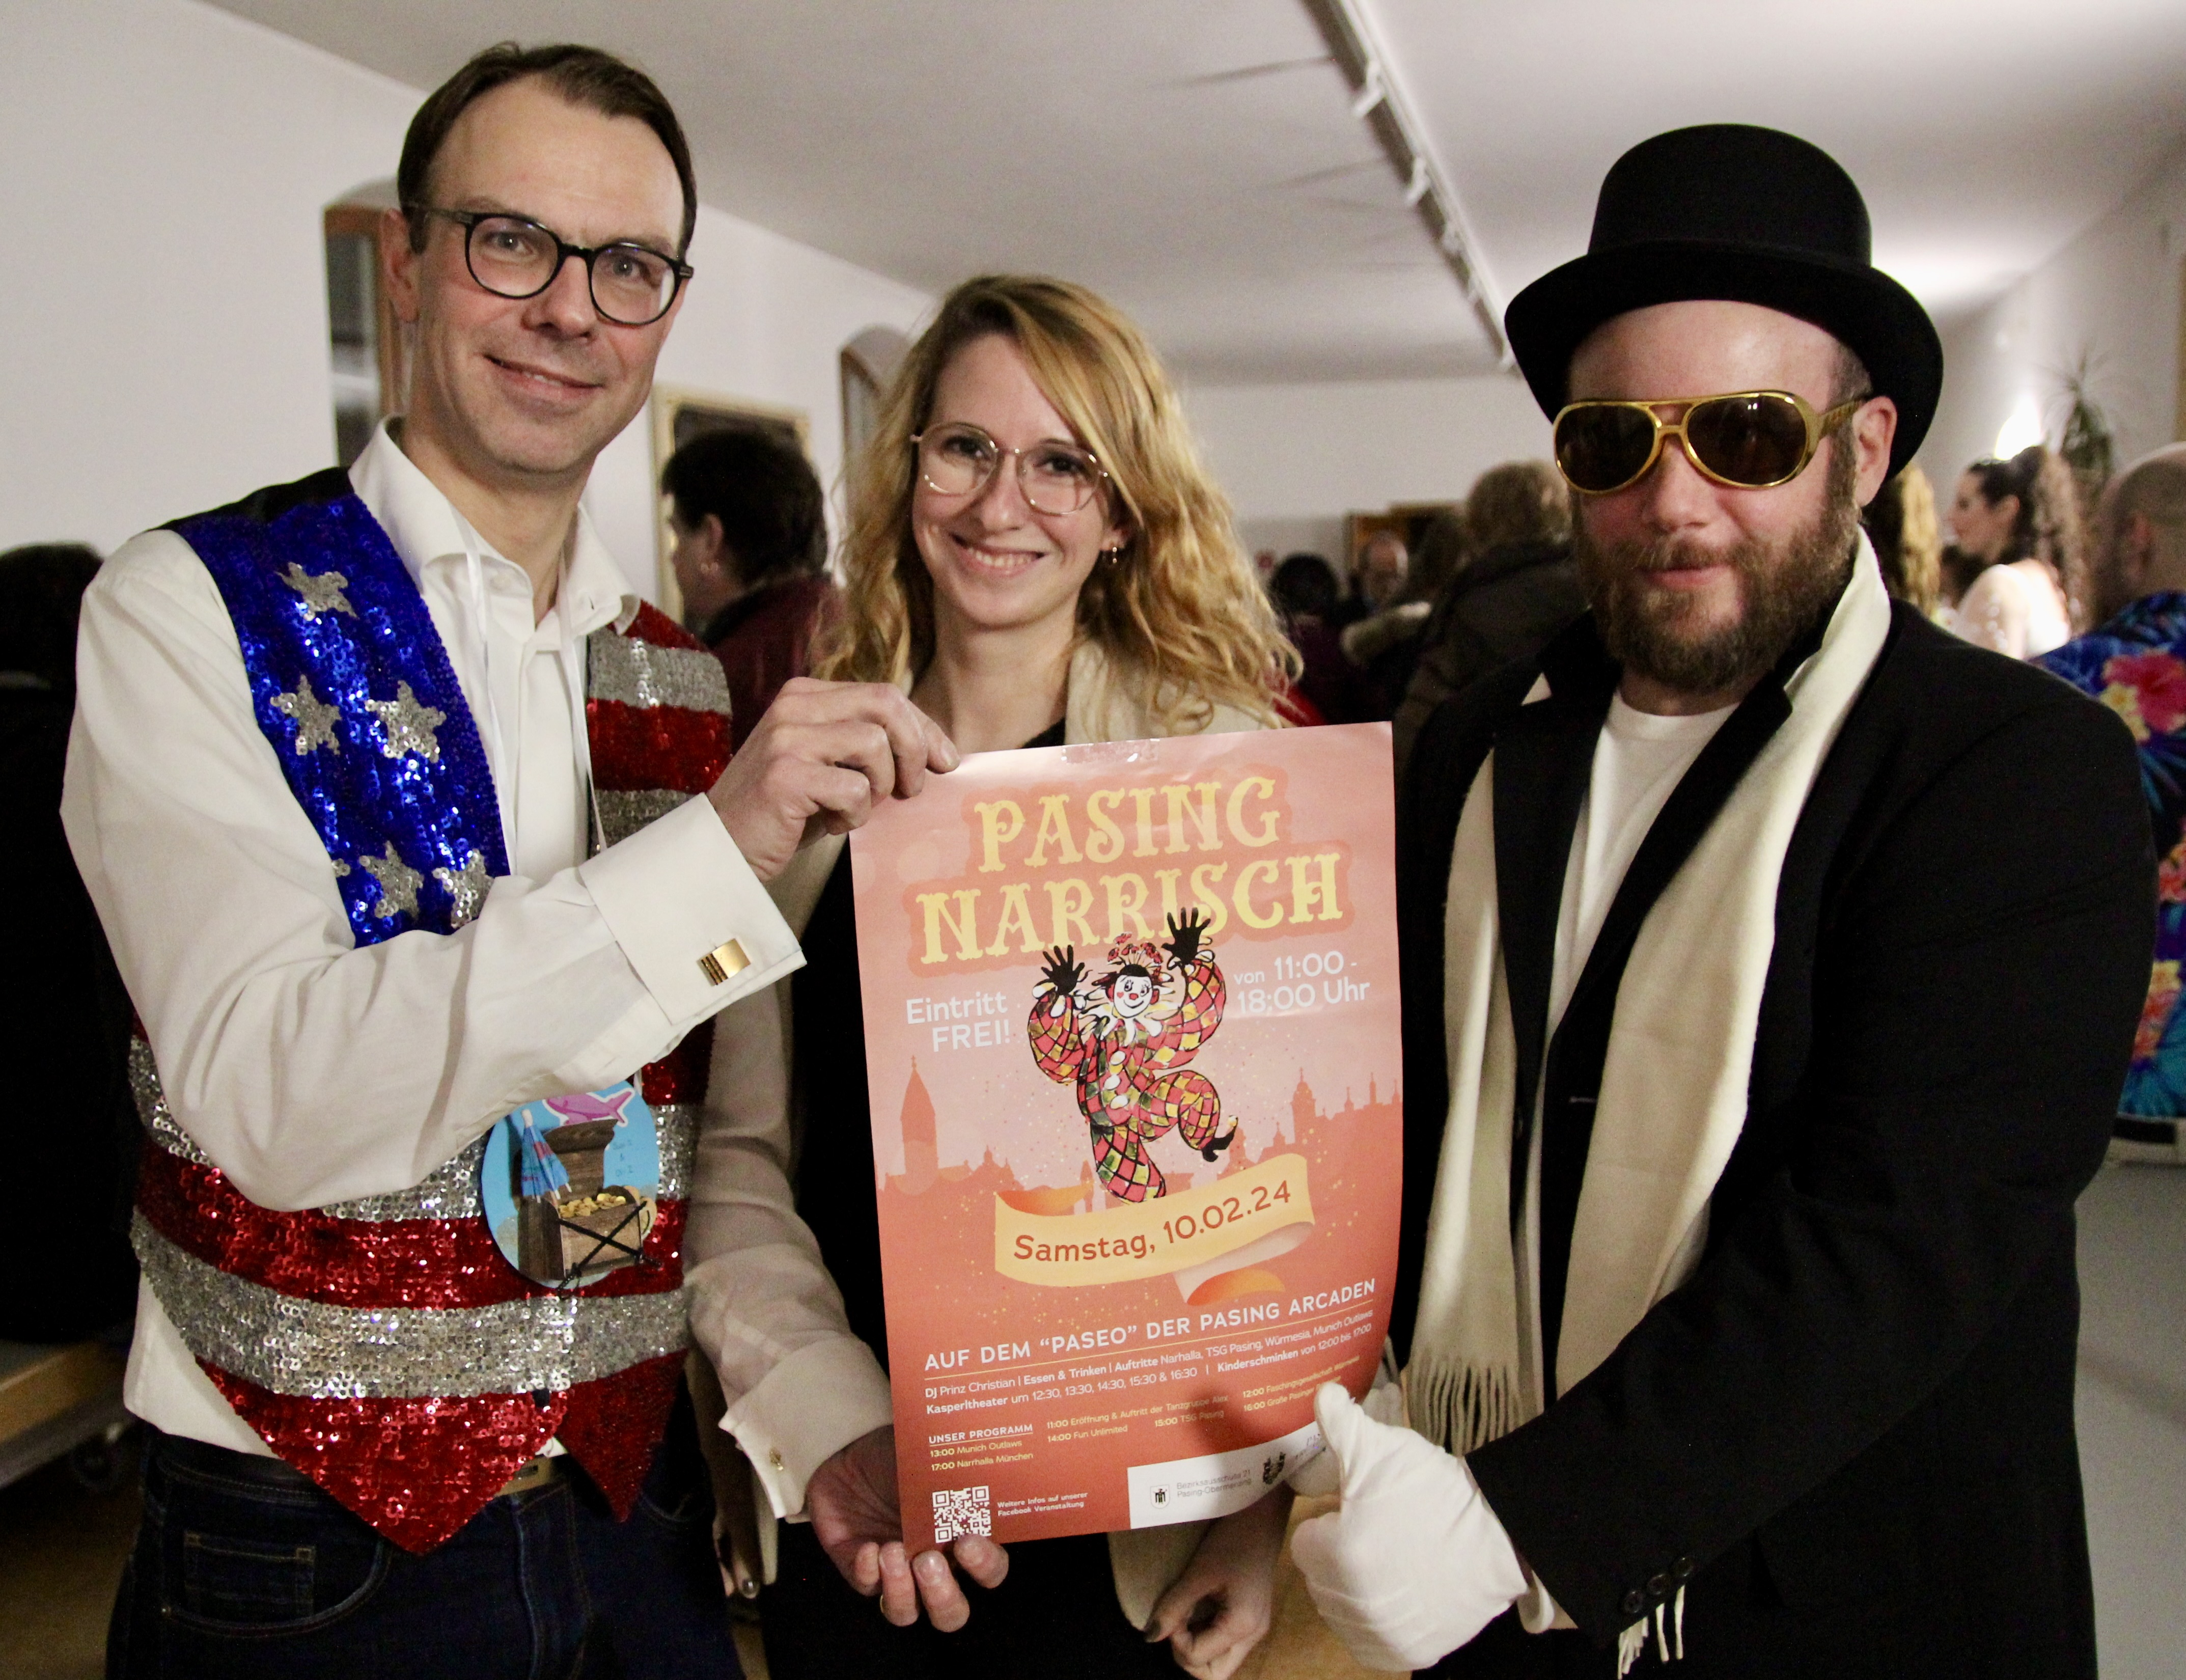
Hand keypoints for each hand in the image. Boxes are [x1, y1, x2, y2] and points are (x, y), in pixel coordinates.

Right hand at [707, 679, 957, 880]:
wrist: (724, 849)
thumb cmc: (787, 812)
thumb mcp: (828, 765)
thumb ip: (867, 745)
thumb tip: (937, 749)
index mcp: (805, 695)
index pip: (884, 694)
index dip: (924, 727)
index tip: (945, 761)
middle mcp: (793, 707)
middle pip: (886, 704)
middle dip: (915, 747)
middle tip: (913, 789)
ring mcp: (787, 739)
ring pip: (874, 745)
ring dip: (879, 786)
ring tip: (855, 809)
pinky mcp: (785, 776)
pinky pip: (854, 789)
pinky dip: (854, 815)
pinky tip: (830, 825)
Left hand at [805, 1426, 1008, 1631]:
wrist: (846, 1459)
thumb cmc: (895, 1458)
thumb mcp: (926, 1460)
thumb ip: (951, 1473)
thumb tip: (974, 1468)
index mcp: (959, 1540)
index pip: (989, 1570)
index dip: (985, 1565)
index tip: (967, 1541)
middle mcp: (931, 1567)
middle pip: (950, 1613)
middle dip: (942, 1596)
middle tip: (927, 1561)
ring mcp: (895, 1575)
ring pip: (906, 1614)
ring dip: (901, 1590)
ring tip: (892, 1551)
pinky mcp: (861, 1574)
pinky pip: (867, 1589)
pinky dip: (868, 1571)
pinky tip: (867, 1546)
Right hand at [1040, 945, 1084, 995]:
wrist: (1065, 987)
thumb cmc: (1071, 979)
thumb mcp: (1076, 974)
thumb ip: (1079, 968)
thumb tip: (1083, 963)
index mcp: (1069, 965)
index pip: (1070, 958)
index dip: (1070, 952)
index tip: (1069, 945)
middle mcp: (1062, 966)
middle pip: (1060, 958)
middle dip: (1058, 953)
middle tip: (1055, 946)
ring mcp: (1056, 970)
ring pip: (1052, 963)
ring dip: (1048, 958)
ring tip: (1044, 952)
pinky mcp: (1052, 975)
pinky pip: (1048, 972)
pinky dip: (1045, 970)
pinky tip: (1042, 967)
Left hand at [1144, 1489, 1292, 1679]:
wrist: (1261, 1513)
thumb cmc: (1233, 1539)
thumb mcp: (1199, 1573)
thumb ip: (1173, 1607)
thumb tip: (1150, 1638)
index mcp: (1243, 1627)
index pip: (1197, 1660)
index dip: (1177, 1640)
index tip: (1174, 1609)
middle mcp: (1253, 1635)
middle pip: (1214, 1673)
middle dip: (1188, 1656)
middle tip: (1179, 1622)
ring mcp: (1255, 1628)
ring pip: (1220, 1661)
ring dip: (1198, 1646)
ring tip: (1189, 1613)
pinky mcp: (1252, 1618)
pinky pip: (1225, 1643)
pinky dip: (1207, 1635)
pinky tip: (1200, 1609)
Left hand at [1165, 908, 1208, 966]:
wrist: (1187, 956)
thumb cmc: (1179, 952)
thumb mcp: (1173, 950)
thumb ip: (1168, 947)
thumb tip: (1162, 945)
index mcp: (1176, 934)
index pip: (1172, 925)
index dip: (1170, 920)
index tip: (1169, 913)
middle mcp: (1183, 930)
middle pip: (1183, 921)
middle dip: (1183, 916)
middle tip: (1183, 909)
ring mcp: (1190, 931)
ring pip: (1192, 921)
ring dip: (1194, 915)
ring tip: (1195, 909)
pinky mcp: (1197, 933)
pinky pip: (1201, 927)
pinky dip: (1205, 924)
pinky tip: (1209, 919)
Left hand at [1290, 1383, 1527, 1670]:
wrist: (1501, 1536)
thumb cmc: (1437, 1492)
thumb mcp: (1384, 1450)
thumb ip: (1342, 1424)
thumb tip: (1321, 1392)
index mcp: (1338, 1554)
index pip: (1305, 1542)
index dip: (1330, 1522)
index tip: (1356, 1511)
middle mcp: (1354, 1604)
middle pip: (1320, 1578)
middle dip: (1340, 1554)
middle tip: (1378, 1530)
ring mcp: (1381, 1634)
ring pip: (1343, 1610)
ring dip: (1357, 1588)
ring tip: (1394, 1557)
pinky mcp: (1407, 1654)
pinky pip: (1370, 1642)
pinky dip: (1379, 1623)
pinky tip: (1402, 1591)